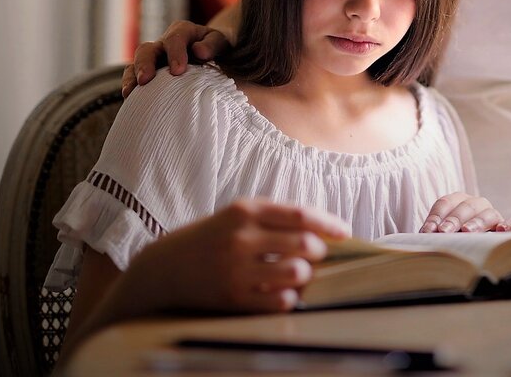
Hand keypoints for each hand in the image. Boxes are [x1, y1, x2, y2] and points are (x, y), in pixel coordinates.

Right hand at [121, 20, 230, 96]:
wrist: (214, 53)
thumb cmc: (217, 48)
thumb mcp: (220, 42)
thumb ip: (212, 45)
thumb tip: (199, 52)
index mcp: (183, 31)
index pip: (175, 38)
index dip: (174, 53)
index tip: (177, 71)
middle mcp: (164, 42)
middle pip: (148, 49)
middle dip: (145, 64)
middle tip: (146, 80)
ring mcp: (154, 56)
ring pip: (137, 61)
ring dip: (133, 75)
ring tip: (131, 91)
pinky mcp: (149, 70)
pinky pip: (133, 74)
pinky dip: (129, 83)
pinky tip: (129, 96)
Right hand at [140, 199, 350, 313]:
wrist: (165, 267)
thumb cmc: (212, 237)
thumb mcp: (238, 214)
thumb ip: (276, 216)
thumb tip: (324, 229)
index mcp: (245, 210)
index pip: (300, 214)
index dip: (329, 224)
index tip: (345, 233)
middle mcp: (242, 238)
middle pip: (305, 244)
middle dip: (319, 251)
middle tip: (315, 254)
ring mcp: (237, 270)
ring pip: (297, 273)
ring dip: (305, 275)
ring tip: (297, 273)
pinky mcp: (234, 298)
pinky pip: (281, 301)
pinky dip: (290, 297)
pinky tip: (283, 292)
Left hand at [419, 193, 502, 232]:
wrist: (479, 249)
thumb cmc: (454, 240)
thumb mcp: (442, 235)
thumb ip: (435, 233)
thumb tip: (424, 236)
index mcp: (457, 201)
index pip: (445, 203)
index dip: (436, 216)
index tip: (428, 230)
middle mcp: (476, 204)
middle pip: (465, 207)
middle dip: (453, 219)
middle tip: (444, 231)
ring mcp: (491, 214)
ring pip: (486, 213)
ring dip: (476, 222)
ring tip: (467, 231)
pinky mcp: (505, 227)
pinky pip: (510, 223)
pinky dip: (507, 225)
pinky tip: (501, 230)